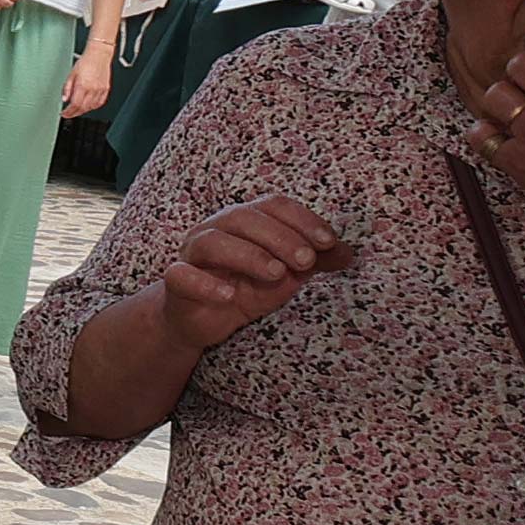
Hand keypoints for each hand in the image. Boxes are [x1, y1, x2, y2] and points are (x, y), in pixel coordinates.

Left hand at [61, 43, 113, 118]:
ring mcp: (100, 90)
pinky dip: (93, 106)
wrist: (99, 55)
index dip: (68, 112)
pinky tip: (88, 106)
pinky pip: (100, 103)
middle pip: (83, 108)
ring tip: (77, 110)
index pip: (74, 104)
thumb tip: (64, 98)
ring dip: (83, 111)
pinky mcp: (106, 89)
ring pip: (91, 107)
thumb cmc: (86, 61)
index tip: (64, 113)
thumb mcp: (71, 73)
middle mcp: (92, 89)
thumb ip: (67, 88)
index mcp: (82, 85)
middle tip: (69, 114)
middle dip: (74, 113)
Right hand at [149, 194, 353, 354]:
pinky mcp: (176, 282)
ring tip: (275, 274)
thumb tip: (348, 253)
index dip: (302, 219)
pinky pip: (182, 275)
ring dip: (248, 255)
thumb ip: (313, 261)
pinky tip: (228, 295)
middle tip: (306, 261)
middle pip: (244, 218)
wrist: (202, 319)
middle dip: (281, 237)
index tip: (328, 242)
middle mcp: (216, 229)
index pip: (273, 205)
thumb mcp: (286, 275)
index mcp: (245, 220)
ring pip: (213, 241)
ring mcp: (192, 254)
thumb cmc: (245, 288)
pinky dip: (205, 283)